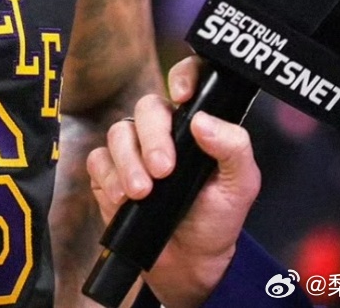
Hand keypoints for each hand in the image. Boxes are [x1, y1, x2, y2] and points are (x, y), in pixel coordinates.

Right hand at [86, 57, 261, 307]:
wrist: (189, 262)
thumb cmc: (216, 216)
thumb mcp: (240, 184)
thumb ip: (234, 148)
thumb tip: (202, 121)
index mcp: (192, 122)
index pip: (186, 80)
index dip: (182, 77)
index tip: (183, 97)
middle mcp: (159, 128)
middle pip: (146, 108)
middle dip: (152, 138)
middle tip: (163, 171)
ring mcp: (131, 148)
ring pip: (118, 133)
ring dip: (128, 164)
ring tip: (142, 194)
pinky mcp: (108, 171)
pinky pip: (98, 161)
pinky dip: (110, 180)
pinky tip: (124, 200)